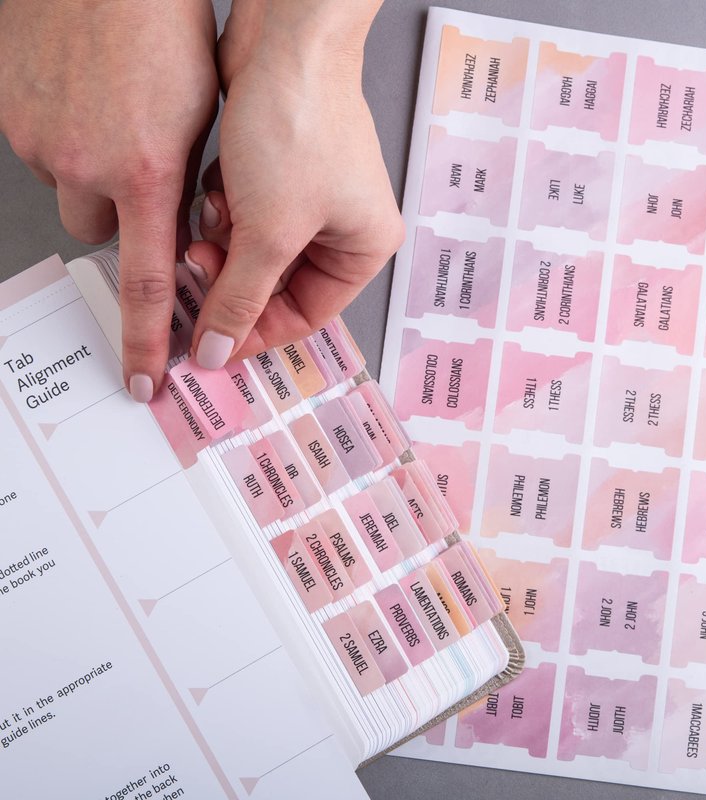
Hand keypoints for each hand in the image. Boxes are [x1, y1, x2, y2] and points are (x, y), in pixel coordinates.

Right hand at [0, 0, 218, 401]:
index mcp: (147, 170)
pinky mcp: (8, 114)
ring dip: (89, 171)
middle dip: (120, 216)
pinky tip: (81, 96)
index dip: (144, 340)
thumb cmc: (165, 24)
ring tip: (109, 116)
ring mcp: (39, 138)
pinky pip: (40, 150)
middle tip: (136, 168)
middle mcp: (85, 164)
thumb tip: (175, 227)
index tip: (144, 380)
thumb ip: (182, 181)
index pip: (148, 286)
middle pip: (100, 234)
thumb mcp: (202, 115)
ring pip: (69, 188)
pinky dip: (62, 136)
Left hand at [185, 0, 402, 369]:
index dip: (255, 334)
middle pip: (276, 286)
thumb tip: (218, 350)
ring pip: (252, 253)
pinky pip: (242, 217)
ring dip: (223, 244)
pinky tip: (218, 191)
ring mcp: (308, 200)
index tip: (211, 345)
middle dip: (232, 282)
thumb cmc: (302, 123)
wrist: (284, 39)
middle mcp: (341, 228)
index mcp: (363, 249)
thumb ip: (240, 299)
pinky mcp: (276, 174)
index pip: (306, 316)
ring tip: (209, 222)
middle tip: (198, 275)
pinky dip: (222, 212)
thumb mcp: (269, 232)